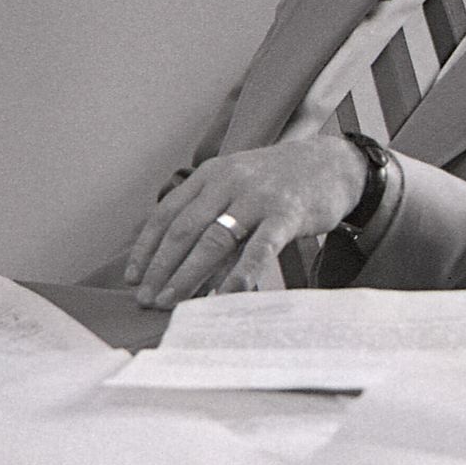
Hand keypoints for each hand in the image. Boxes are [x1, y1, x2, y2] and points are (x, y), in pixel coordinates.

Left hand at [124, 138, 365, 308]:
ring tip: (174, 301)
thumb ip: (209, 214)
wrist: (331, 164)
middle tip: (148, 299)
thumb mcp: (236, 185)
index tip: (134, 277)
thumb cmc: (278, 182)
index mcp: (210, 175)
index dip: (146, 247)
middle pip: (184, 229)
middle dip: (162, 267)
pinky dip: (240, 273)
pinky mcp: (286, 214)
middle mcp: (228, 182)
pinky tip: (226, 295)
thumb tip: (178, 261)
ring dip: (190, 274)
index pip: (166, 213)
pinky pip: (258, 248)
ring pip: (214, 239)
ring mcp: (257, 197)